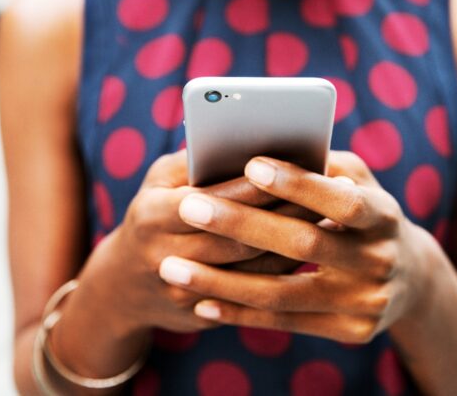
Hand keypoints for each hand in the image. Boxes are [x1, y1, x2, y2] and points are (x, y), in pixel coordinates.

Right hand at [81, 150, 317, 336]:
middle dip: (288, 214)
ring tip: (334, 217)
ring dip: (296, 244)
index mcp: (152, 217)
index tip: (299, 166)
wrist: (122, 288)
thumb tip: (247, 142)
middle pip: (240, 239)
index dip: (258, 186)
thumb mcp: (159, 182)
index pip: (214, 200)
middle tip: (333, 192)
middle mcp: (164, 258)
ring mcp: (183, 293)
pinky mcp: (203, 315)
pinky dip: (285, 270)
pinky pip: (253, 294)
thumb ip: (197, 162)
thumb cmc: (151, 215)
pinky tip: (315, 249)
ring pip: (252, 270)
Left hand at [157, 151, 434, 342]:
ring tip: (173, 268)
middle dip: (242, 225)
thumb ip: (319, 165)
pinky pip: (284, 322)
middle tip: (188, 207)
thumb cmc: (364, 214)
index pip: (341, 199)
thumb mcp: (358, 182)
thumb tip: (256, 148)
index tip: (249, 164)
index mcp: (385, 215)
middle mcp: (382, 260)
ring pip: (283, 292)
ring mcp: (368, 302)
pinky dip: (239, 313)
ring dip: (222, 282)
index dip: (297, 184)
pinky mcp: (351, 331)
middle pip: (304, 244)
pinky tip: (200, 301)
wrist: (409, 280)